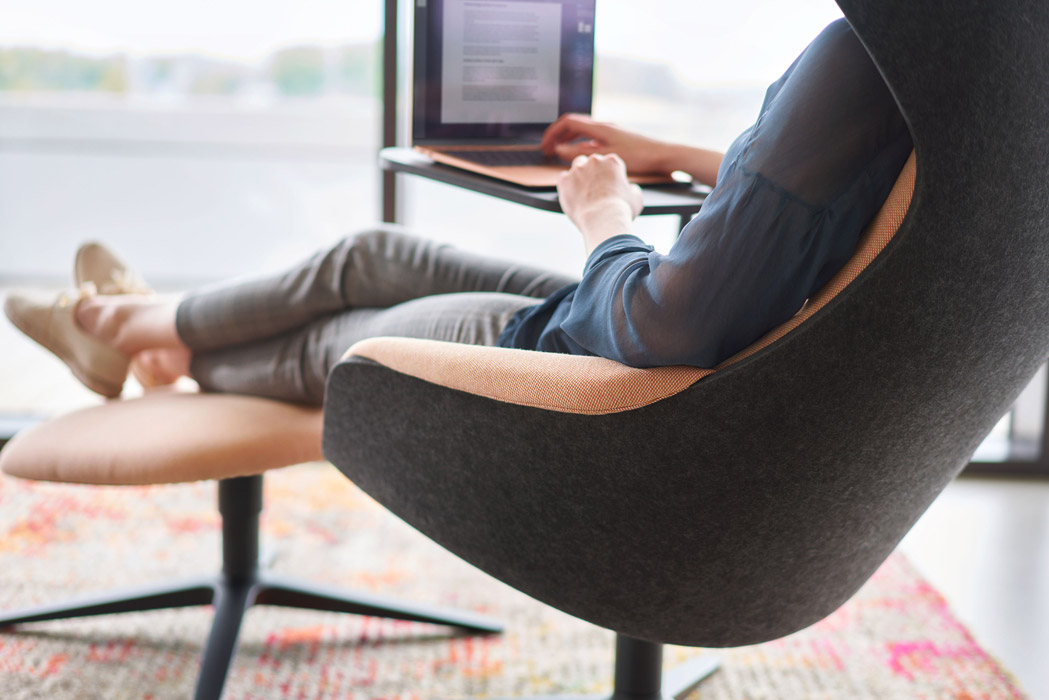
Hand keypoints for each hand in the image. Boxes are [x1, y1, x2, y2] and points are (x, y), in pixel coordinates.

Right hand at [541, 113, 672, 173]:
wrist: (662, 155)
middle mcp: (603, 126)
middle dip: (557, 136)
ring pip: (581, 131)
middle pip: (572, 125)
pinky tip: (579, 155)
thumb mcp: (605, 156)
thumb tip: (559, 149)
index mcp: (599, 127)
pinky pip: (590, 137)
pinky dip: (579, 143)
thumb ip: (581, 152)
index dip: (552, 133)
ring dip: (567, 139)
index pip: (567, 122)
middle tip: (547, 150)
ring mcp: (609, 131)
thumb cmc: (639, 156)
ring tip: (559, 153)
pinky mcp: (615, 138)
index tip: (544, 146)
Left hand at [557, 153, 643, 254]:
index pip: (609, 162)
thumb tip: (631, 189)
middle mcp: (595, 161)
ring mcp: (578, 169)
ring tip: (583, 192)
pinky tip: (572, 196)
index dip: (609, 174)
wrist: (603, 220)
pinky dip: (566, 185)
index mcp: (613, 161)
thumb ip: (633, 189)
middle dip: (593, 172)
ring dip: (579, 175)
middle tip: (595, 189)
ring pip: (576, 166)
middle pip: (592, 161)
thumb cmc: (621, 211)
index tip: (608, 185)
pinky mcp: (564, 179)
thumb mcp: (636, 198)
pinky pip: (563, 178)